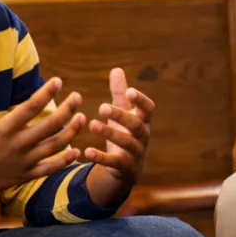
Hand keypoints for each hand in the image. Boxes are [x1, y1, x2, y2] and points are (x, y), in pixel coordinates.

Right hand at [0, 72, 86, 224]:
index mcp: (4, 129)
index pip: (30, 108)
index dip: (46, 93)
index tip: (58, 81)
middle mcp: (17, 145)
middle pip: (50, 126)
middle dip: (67, 110)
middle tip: (77, 97)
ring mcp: (24, 162)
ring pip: (55, 146)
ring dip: (71, 132)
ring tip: (82, 117)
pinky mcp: (27, 175)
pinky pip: (51, 168)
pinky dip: (65, 161)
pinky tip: (77, 151)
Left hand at [85, 68, 153, 186]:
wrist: (128, 167)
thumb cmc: (125, 132)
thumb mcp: (123, 112)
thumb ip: (120, 93)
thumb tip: (116, 69)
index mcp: (143, 120)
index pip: (148, 109)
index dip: (141, 100)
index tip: (130, 91)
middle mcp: (143, 136)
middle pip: (136, 125)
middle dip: (120, 116)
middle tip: (102, 107)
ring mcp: (136, 153)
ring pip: (126, 143)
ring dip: (109, 133)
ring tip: (92, 124)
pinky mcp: (125, 167)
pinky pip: (114, 163)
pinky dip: (101, 157)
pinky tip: (87, 151)